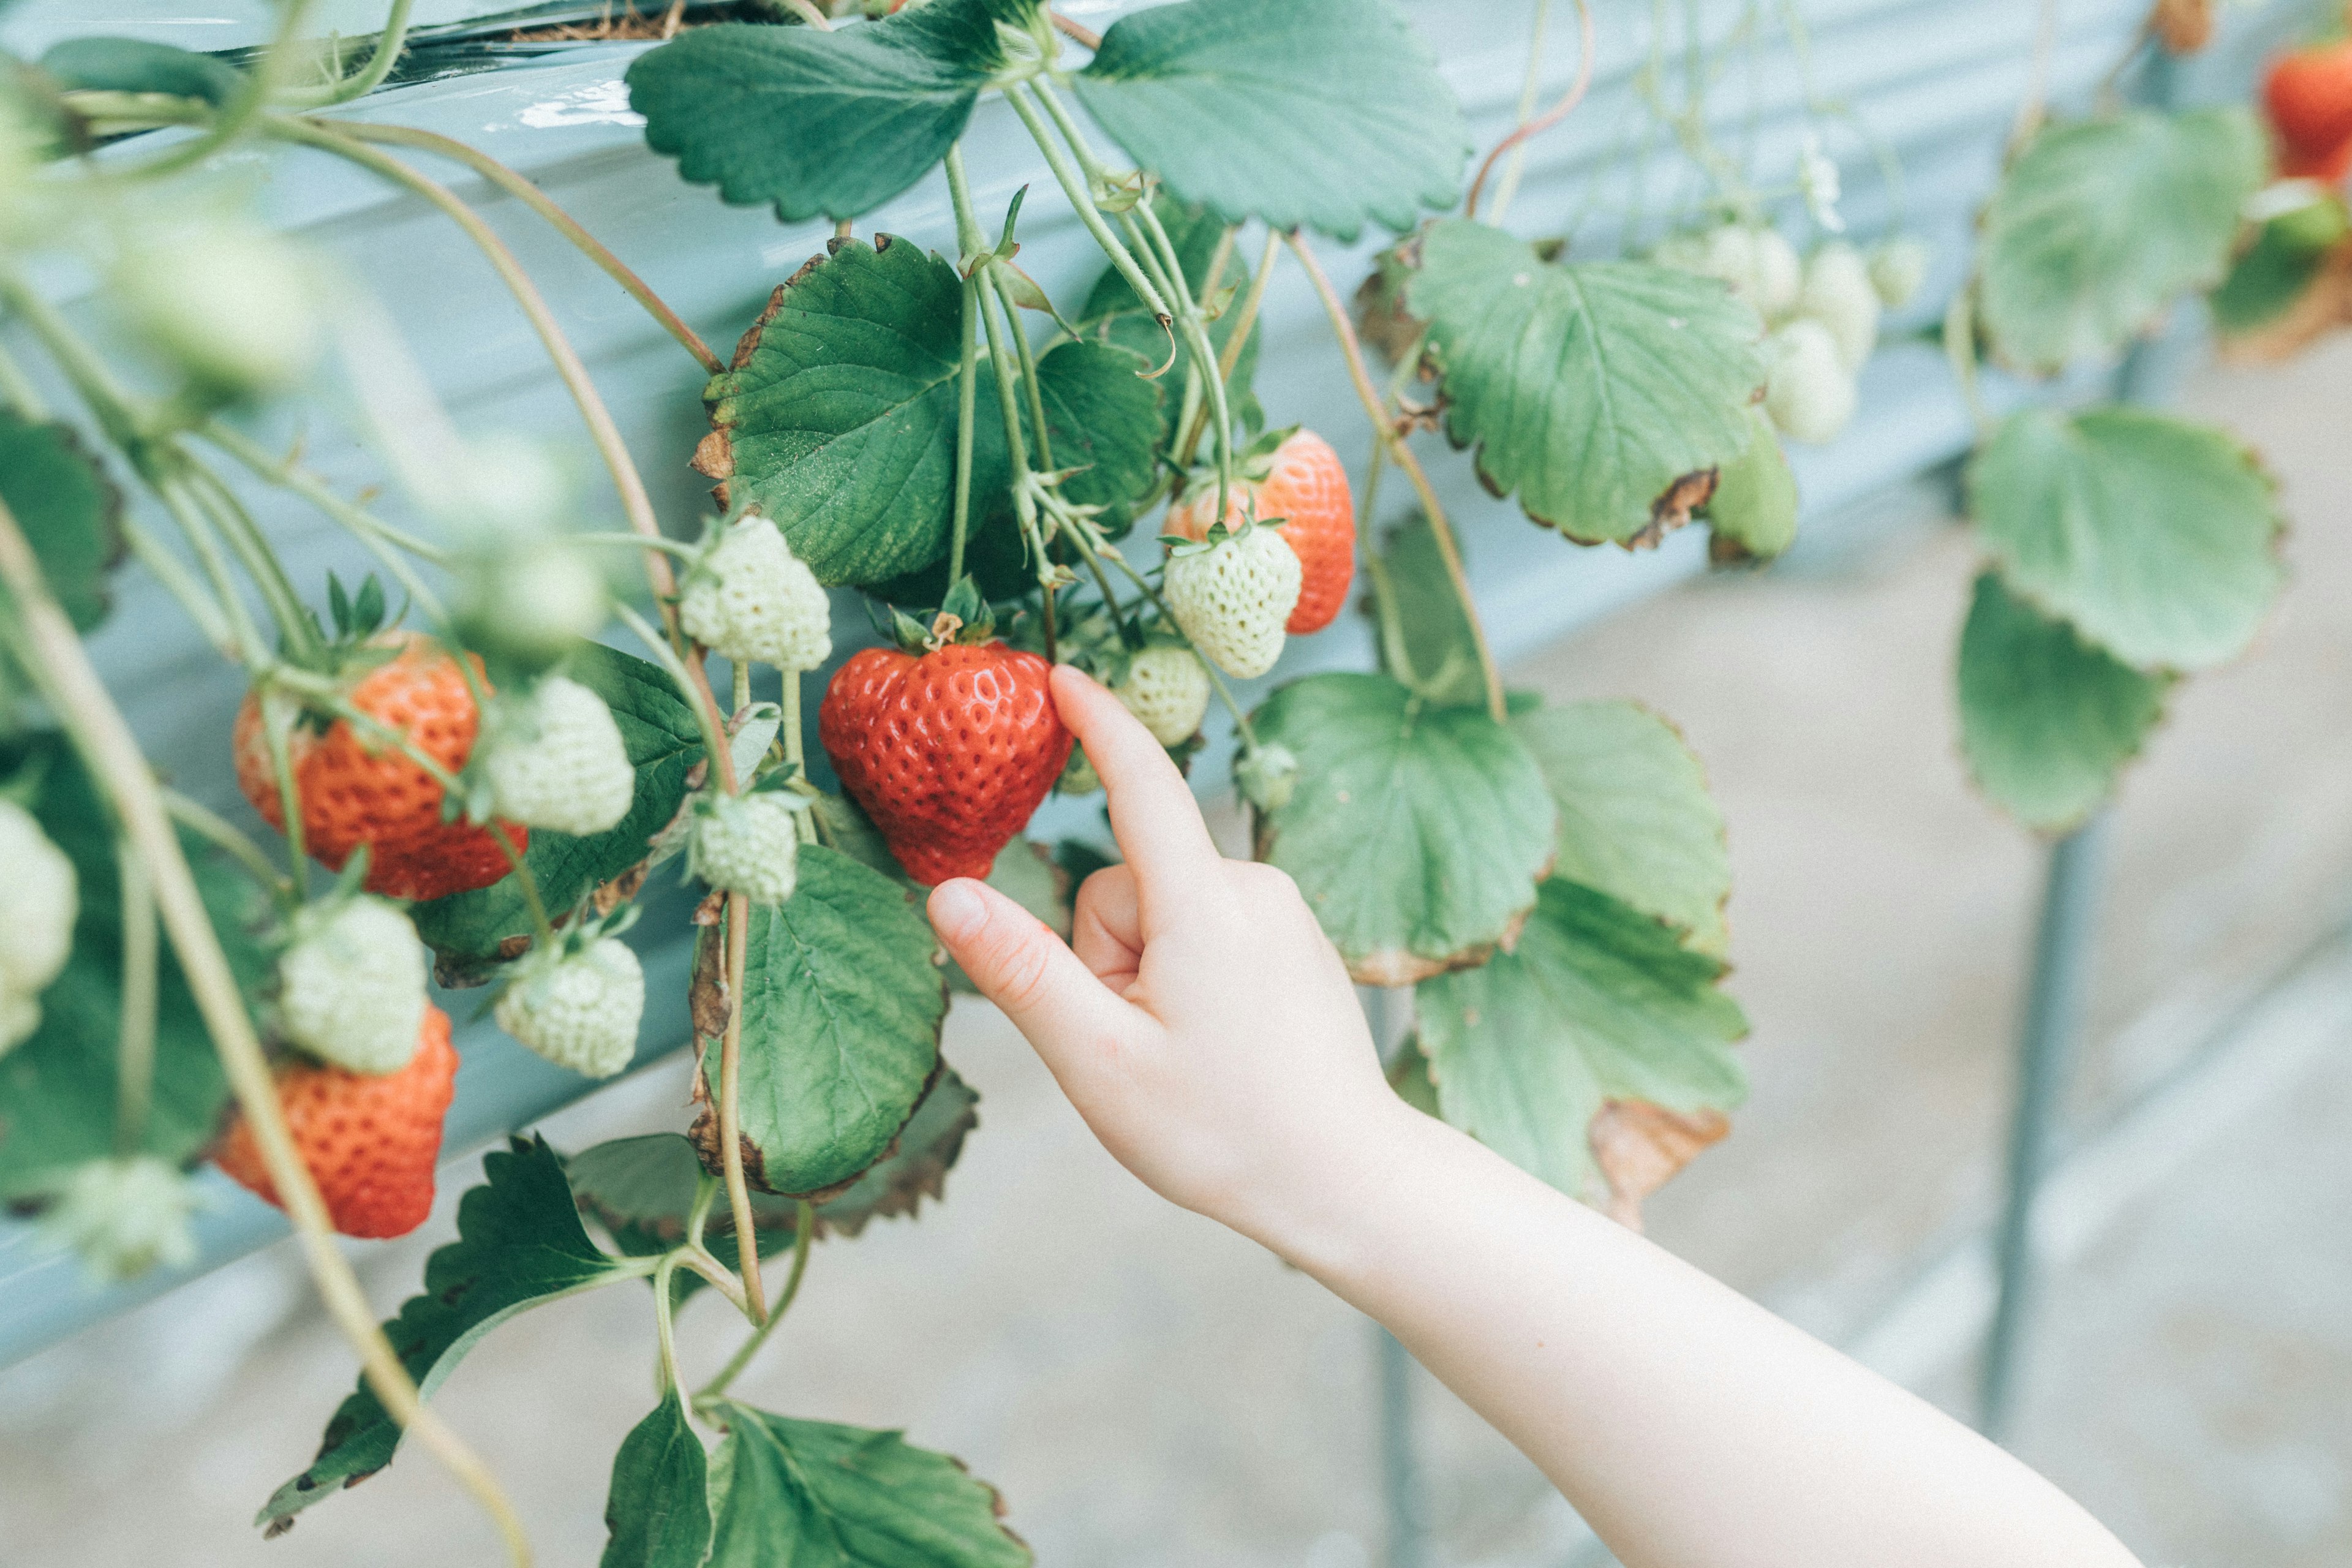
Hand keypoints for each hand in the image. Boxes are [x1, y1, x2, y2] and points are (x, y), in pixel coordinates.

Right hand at [927, 665, 1404, 1248]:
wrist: (1348, 1182)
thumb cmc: (1222, 1133)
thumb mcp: (1098, 1062)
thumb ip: (1022, 971)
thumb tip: (948, 893)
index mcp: (1203, 907)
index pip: (1140, 784)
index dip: (1097, 725)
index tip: (1059, 675)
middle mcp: (1252, 889)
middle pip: (1126, 885)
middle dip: (1106, 955)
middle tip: (1139, 1043)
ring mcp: (1281, 914)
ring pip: (1163, 912)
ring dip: (1146, 973)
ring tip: (1183, 1054)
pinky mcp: (1295, 940)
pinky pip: (1206, 932)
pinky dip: (1187, 978)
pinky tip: (1218, 1048)